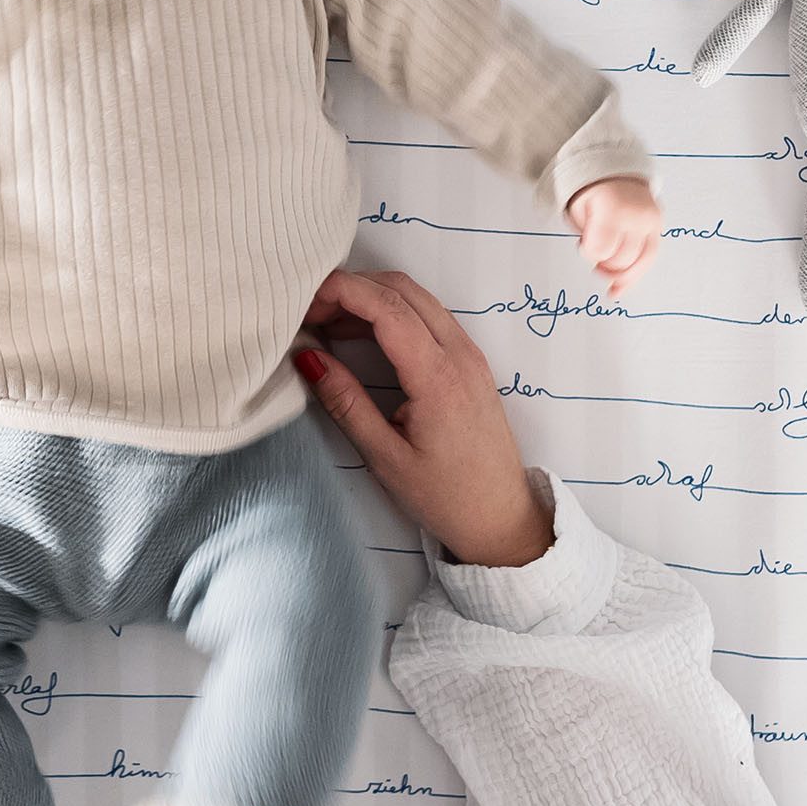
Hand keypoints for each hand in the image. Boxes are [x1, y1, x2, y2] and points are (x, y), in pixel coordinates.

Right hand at [293, 268, 550, 570]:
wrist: (501, 517)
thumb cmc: (446, 497)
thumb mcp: (385, 457)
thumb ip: (346, 403)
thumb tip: (308, 358)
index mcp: (438, 377)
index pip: (387, 307)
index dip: (342, 291)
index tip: (304, 301)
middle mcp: (460, 355)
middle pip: (401, 289)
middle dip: (351, 287)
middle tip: (310, 312)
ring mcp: (470, 354)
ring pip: (416, 297)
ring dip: (371, 297)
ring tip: (328, 323)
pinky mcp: (470, 362)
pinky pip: (429, 316)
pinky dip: (392, 311)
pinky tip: (362, 335)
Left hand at [567, 175, 662, 295]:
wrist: (616, 174)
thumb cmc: (594, 195)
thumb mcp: (579, 211)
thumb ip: (587, 237)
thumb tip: (597, 263)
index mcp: (613, 208)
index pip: (602, 250)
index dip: (589, 254)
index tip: (582, 247)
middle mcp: (637, 215)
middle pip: (621, 260)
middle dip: (605, 266)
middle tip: (594, 260)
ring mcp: (651, 222)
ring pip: (640, 263)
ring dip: (620, 276)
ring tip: (606, 278)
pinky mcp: (659, 228)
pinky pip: (650, 258)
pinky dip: (634, 276)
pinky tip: (619, 289)